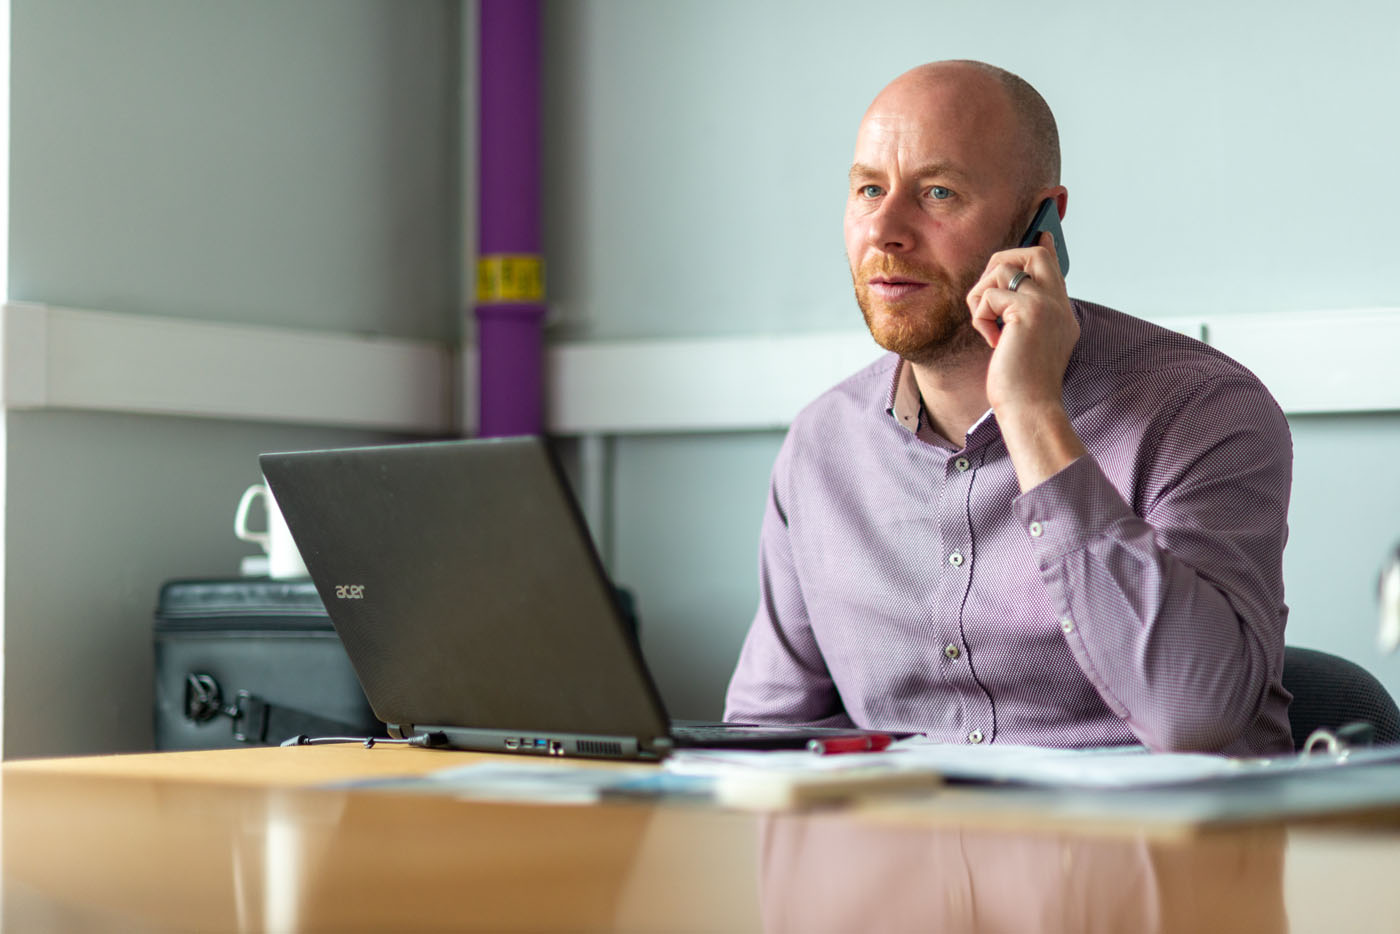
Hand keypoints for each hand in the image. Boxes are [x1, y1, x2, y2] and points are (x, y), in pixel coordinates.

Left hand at [965, 231, 1077, 416]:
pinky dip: (981, 316)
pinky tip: (993, 341)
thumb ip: (1023, 317)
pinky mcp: (1028, 311)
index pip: (1053, 267)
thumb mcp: (1026, 344)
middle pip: (1032, 253)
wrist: (1031, 408)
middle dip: (999, 264)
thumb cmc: (1022, 384)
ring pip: (1003, 269)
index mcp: (1061, 312)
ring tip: (987, 326)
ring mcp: (1046, 304)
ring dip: (982, 295)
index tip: (1041, 233)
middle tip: (986, 296)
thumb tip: (1000, 297)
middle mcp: (1058, 304)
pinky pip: (989, 295)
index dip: (1043, 247)